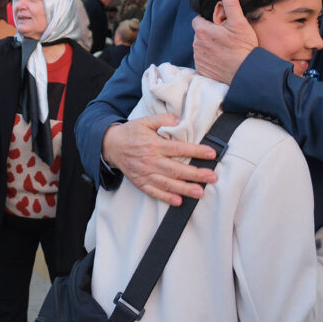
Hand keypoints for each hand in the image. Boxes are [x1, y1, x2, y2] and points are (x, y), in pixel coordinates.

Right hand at [101, 115, 217, 206]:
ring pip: (167, 183)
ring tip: (200, 192)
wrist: (111, 145)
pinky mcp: (140, 182)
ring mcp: (145, 173)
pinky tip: (178, 201)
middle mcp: (150, 160)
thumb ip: (163, 120)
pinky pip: (154, 192)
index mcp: (154, 145)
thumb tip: (180, 121)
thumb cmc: (131, 133)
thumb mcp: (145, 121)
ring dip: (185, 189)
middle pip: (176, 169)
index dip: (196, 151)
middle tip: (212, 177)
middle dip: (196, 174)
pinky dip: (166, 197)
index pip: (179, 149)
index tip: (211, 153)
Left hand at [191, 0, 257, 83]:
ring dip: (209, 46)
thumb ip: (231, 3)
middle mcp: (196, 44)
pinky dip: (210, 58)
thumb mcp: (239, 22)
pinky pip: (203, 59)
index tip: (220, 25)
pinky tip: (222, 59)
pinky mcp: (201, 69)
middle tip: (226, 37)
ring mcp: (198, 58)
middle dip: (209, 33)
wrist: (245, 72)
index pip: (198, 20)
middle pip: (200, 33)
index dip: (209, 21)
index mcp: (202, 30)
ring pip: (201, 46)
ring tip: (225, 49)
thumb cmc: (243, 47)